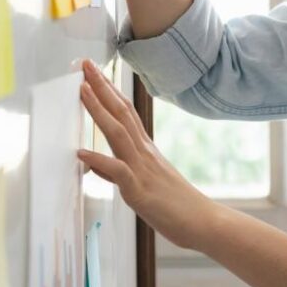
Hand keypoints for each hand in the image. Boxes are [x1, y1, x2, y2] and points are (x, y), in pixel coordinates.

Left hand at [77, 59, 206, 248]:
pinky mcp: (140, 191)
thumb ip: (120, 172)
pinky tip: (82, 152)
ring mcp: (143, 170)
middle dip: (101, 87)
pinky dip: (100, 160)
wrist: (204, 222)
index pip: (125, 112)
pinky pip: (118, 172)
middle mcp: (144, 153)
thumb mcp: (145, 184)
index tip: (94, 73)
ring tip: (82, 90)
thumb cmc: (177, 206)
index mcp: (146, 149)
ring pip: (118, 133)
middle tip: (85, 64)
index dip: (109, 90)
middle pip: (121, 113)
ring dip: (99, 110)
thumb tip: (97, 164)